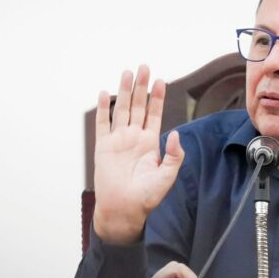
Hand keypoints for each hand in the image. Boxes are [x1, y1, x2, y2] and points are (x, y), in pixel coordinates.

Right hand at [93, 65, 184, 244]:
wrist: (124, 210)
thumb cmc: (147, 196)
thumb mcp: (167, 176)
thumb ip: (174, 155)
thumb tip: (175, 133)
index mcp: (150, 143)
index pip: (154, 114)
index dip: (157, 97)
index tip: (161, 81)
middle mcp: (134, 138)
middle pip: (137, 106)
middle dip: (141, 87)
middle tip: (143, 67)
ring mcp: (118, 140)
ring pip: (121, 110)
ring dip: (124, 91)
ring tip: (127, 73)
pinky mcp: (103, 146)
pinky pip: (103, 123)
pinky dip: (104, 108)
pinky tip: (105, 93)